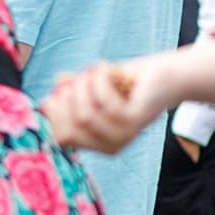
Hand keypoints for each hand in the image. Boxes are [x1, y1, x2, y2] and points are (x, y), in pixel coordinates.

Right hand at [41, 59, 171, 154]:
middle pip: (69, 127)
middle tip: (82, 77)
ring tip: (96, 70)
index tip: (62, 88)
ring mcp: (123, 136)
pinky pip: (104, 103)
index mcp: (97, 143)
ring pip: (84, 114)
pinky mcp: (135, 121)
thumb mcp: (91, 90)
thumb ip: (69, 99)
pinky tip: (107, 68)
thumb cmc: (128, 80)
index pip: (59, 136)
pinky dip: (100, 79)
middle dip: (68, 96)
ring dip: (85, 85)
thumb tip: (45, 104)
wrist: (170, 74)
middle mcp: (110, 146)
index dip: (54, 109)